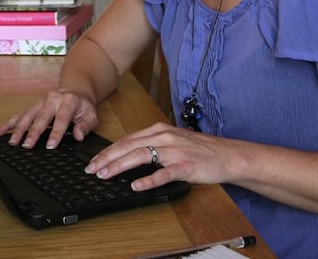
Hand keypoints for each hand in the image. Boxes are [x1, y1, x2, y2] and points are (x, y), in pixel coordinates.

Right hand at [0, 88, 98, 148]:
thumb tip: (78, 135)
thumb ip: (86, 126)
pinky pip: (19, 115)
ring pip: (27, 116)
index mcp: (68, 101)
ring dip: (19, 129)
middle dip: (33, 132)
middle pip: (41, 117)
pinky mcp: (33, 106)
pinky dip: (8, 124)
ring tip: (12, 142)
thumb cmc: (83, 106)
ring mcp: (40, 102)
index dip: (56, 133)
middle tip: (27, 145)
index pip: (61, 119)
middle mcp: (52, 99)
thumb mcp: (91, 115)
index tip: (50, 146)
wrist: (76, 91)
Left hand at [84, 122, 235, 190]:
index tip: (94, 160)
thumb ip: (153, 145)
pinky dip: (147, 180)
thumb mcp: (173, 141)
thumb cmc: (200, 150)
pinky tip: (135, 186)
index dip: (108, 150)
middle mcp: (164, 137)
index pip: (127, 139)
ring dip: (119, 166)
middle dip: (106, 158)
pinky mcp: (184, 166)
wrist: (227, 155)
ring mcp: (174, 151)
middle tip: (91, 169)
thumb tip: (128, 154)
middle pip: (128, 146)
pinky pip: (163, 174)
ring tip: (105, 175)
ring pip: (140, 156)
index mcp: (159, 130)